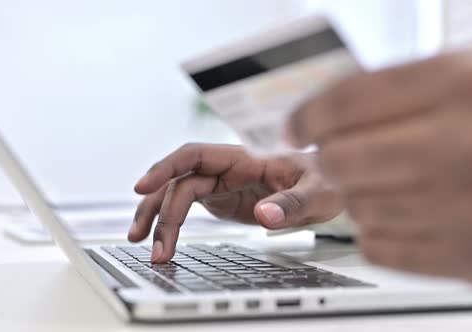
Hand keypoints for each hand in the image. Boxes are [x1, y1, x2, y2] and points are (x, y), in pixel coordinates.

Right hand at [129, 144, 343, 262]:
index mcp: (243, 157)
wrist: (328, 185)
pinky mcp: (221, 198)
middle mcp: (225, 167)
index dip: (166, 168)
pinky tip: (162, 238)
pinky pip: (186, 206)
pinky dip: (171, 222)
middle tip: (152, 245)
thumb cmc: (325, 179)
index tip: (143, 187)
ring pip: (176, 194)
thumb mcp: (318, 191)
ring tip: (145, 245)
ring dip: (157, 217)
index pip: (194, 155)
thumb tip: (264, 215)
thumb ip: (292, 202)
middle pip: (178, 182)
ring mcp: (220, 183)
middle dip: (159, 210)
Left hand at [289, 50, 471, 284]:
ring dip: (361, 193)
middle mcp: (461, 148)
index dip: (308, 114)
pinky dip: (383, 230)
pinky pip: (380, 247)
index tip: (297, 126)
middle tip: (338, 153)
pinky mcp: (469, 260)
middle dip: (330, 156)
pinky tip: (413, 212)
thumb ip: (408, 89)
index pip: (346, 101)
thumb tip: (329, 111)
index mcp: (463, 87)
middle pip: (340, 159)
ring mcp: (465, 210)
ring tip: (395, 180)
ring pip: (357, 207)